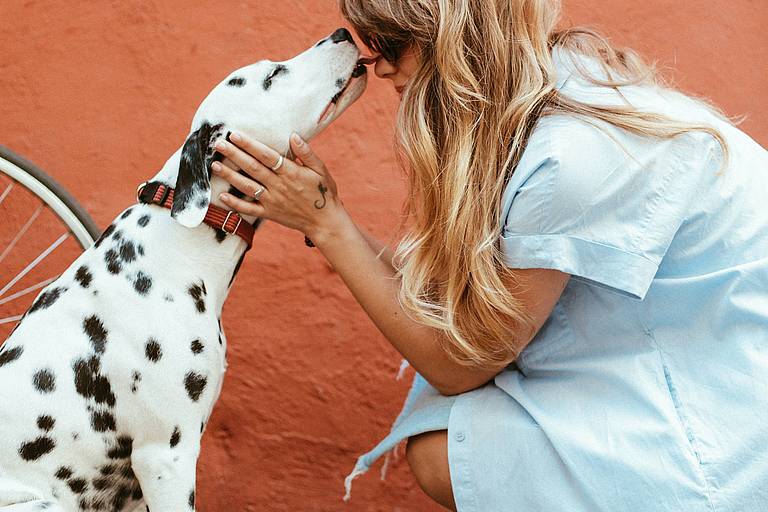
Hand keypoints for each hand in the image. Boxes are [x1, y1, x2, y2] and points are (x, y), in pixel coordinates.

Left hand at [211, 132, 343, 239]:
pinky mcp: (269, 213)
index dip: (250, 145)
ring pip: (247, 186)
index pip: (266, 155)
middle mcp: (279, 186)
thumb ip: (306, 153)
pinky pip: (249, 209)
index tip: (235, 135)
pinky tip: (222, 196)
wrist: (325, 221)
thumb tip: (293, 135)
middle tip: (218, 144)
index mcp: (291, 172)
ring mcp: (272, 201)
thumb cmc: (324, 192)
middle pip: (252, 168)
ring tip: (214, 165)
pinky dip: (235, 204)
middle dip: (234, 154)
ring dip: (229, 175)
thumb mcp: (320, 170)